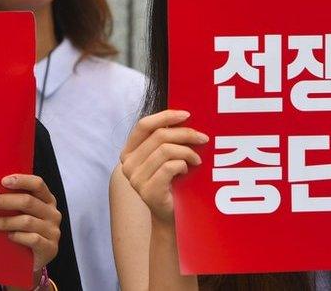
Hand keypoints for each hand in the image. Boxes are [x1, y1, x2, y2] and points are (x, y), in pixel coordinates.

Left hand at [0, 174, 60, 280]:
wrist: (32, 262)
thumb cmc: (24, 233)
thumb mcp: (21, 215)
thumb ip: (13, 203)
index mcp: (47, 200)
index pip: (37, 184)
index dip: (21, 180)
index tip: (3, 181)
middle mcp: (52, 213)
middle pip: (28, 201)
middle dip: (4, 201)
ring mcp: (53, 231)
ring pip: (27, 221)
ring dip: (5, 221)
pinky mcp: (50, 247)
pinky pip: (33, 239)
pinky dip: (18, 237)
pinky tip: (8, 237)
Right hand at [119, 110, 208, 224]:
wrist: (170, 214)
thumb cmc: (170, 181)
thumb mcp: (165, 157)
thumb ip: (166, 139)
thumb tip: (185, 117)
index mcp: (128, 152)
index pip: (144, 125)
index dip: (165, 116)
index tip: (187, 115)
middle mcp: (127, 164)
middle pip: (159, 136)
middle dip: (185, 134)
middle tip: (203, 138)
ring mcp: (135, 179)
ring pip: (166, 150)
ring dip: (187, 152)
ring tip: (196, 160)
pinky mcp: (148, 191)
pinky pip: (170, 167)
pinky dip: (183, 165)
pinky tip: (187, 171)